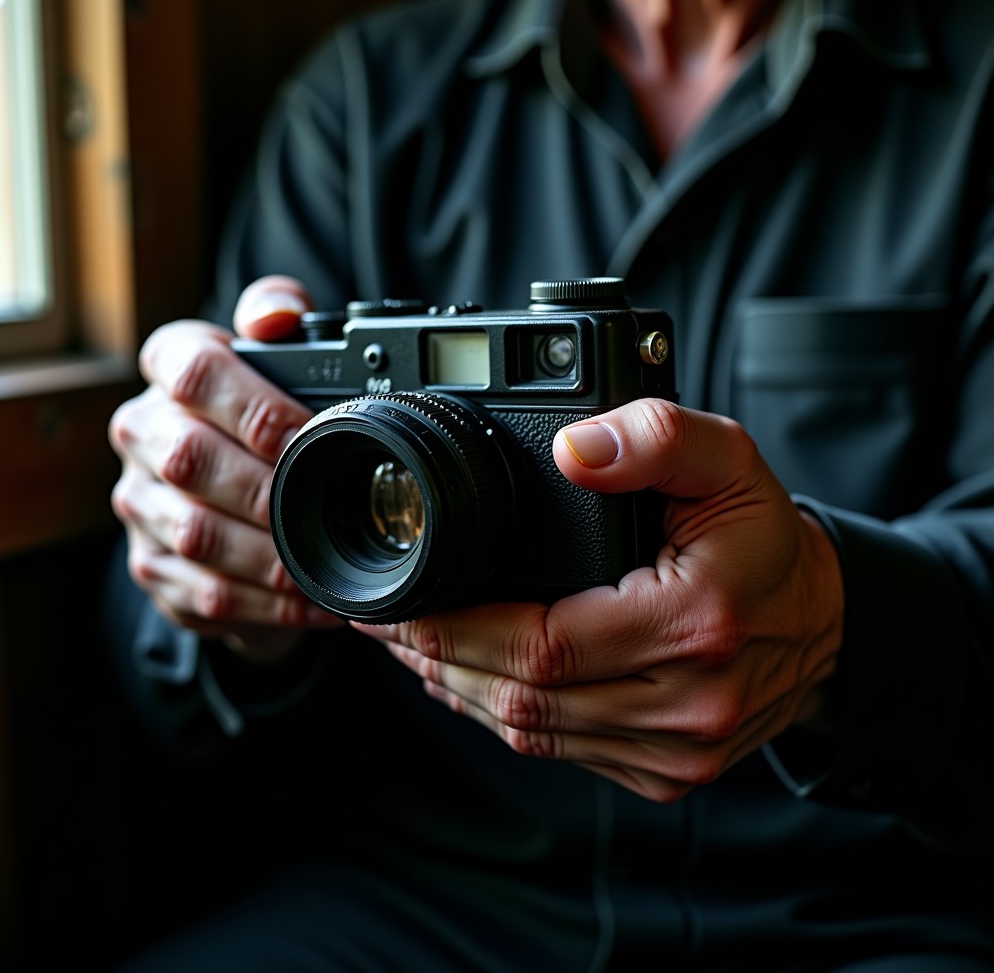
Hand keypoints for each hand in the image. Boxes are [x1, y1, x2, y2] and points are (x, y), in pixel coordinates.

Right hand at [109, 275, 343, 659]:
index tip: (306, 432)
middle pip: (190, 459)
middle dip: (267, 488)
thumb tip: (278, 316)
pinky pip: (206, 592)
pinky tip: (314, 602)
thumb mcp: (272, 358)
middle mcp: (143, 433)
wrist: (233, 494)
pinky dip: (268, 603)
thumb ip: (278, 318)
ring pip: (196, 534)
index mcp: (170, 370)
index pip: (190, 368)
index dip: (252, 404)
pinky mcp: (152, 566)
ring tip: (326, 563)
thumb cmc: (260, 417)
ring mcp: (139, 504)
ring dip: (270, 555)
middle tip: (326, 506)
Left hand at [352, 399, 844, 801]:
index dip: (459, 631)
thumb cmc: (763, 537)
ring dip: (461, 692)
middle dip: (440, 661)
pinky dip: (503, 717)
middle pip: (525, 700)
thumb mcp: (727, 458)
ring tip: (411, 648)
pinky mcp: (665, 770)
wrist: (822, 617)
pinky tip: (468, 683)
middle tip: (384, 624)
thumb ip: (654, 437)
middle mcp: (688, 705)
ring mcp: (677, 751)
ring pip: (534, 734)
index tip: (403, 605)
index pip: (544, 647)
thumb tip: (575, 448)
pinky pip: (561, 752)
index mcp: (694, 625)